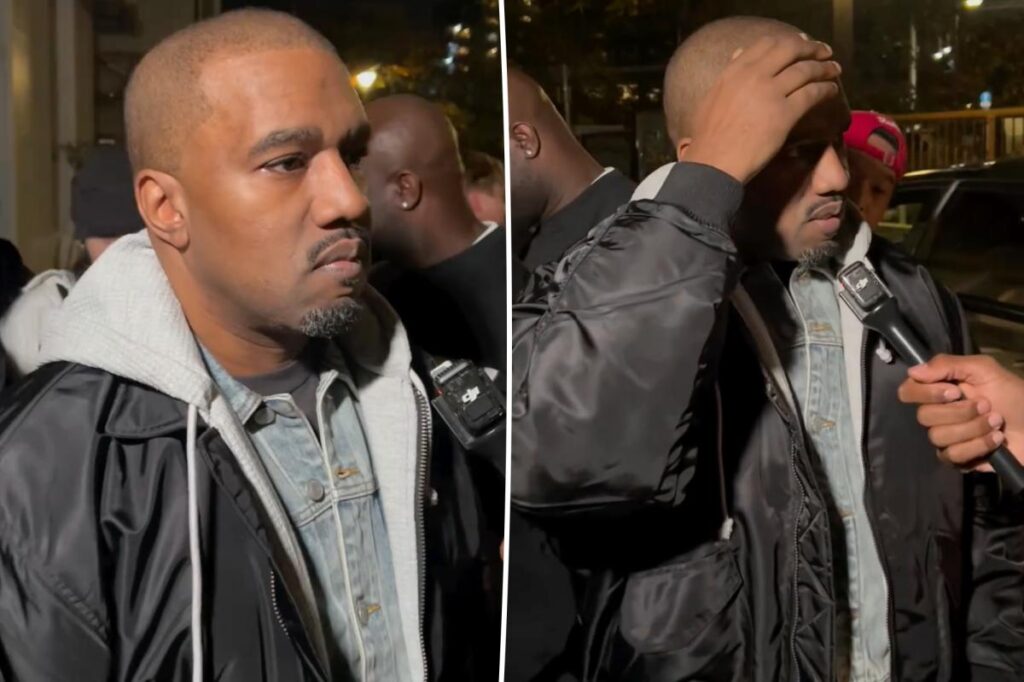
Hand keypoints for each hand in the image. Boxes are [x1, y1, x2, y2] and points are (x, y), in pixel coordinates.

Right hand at [685, 34, 840, 183]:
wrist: (714, 163)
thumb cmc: (710, 136)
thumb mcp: (713, 96)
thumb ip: (729, 74)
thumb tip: (739, 52)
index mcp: (735, 71)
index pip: (767, 43)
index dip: (789, 42)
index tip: (801, 44)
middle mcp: (753, 76)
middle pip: (791, 50)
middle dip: (812, 49)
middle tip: (825, 53)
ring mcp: (770, 93)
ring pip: (805, 70)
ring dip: (824, 68)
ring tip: (834, 71)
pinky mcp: (784, 113)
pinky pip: (811, 93)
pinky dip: (825, 89)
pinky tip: (831, 91)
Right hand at [898, 354, 1023, 470]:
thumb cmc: (1013, 394)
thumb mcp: (984, 370)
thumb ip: (947, 365)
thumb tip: (912, 371)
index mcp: (939, 391)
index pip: (907, 392)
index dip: (925, 393)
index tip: (954, 392)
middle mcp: (937, 414)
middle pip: (924, 417)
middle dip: (960, 412)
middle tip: (987, 405)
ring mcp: (946, 439)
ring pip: (939, 437)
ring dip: (974, 429)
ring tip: (997, 422)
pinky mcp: (958, 459)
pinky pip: (952, 456)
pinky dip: (978, 446)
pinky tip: (996, 440)